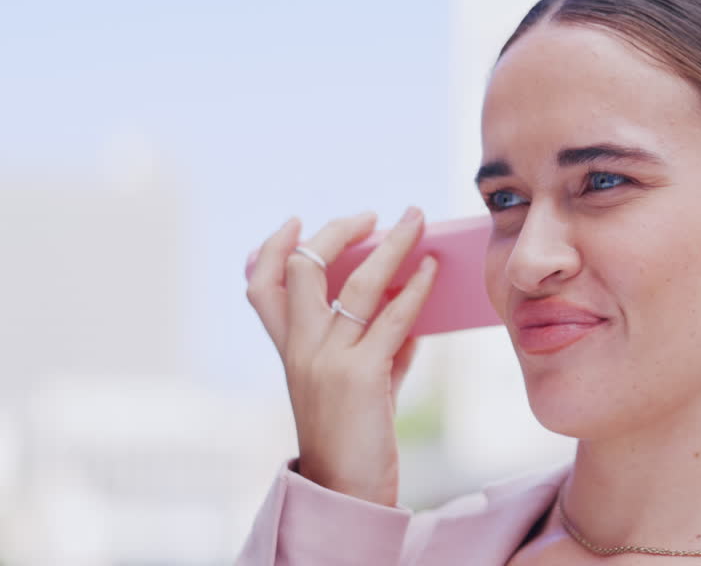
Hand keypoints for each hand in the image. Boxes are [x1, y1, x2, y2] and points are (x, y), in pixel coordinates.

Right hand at [245, 207, 436, 506]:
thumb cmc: (356, 438)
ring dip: (390, 244)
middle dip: (334, 232)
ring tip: (414, 221)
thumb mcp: (361, 384)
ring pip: (354, 283)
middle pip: (303, 270)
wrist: (349, 491)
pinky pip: (391, 318)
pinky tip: (433, 269)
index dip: (274, 248)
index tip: (295, 222)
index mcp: (290, 352)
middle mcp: (300, 350)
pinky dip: (416, 287)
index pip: (262, 288)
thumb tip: (409, 304)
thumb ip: (380, 345)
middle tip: (368, 215)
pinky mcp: (359, 375)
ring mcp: (327, 361)